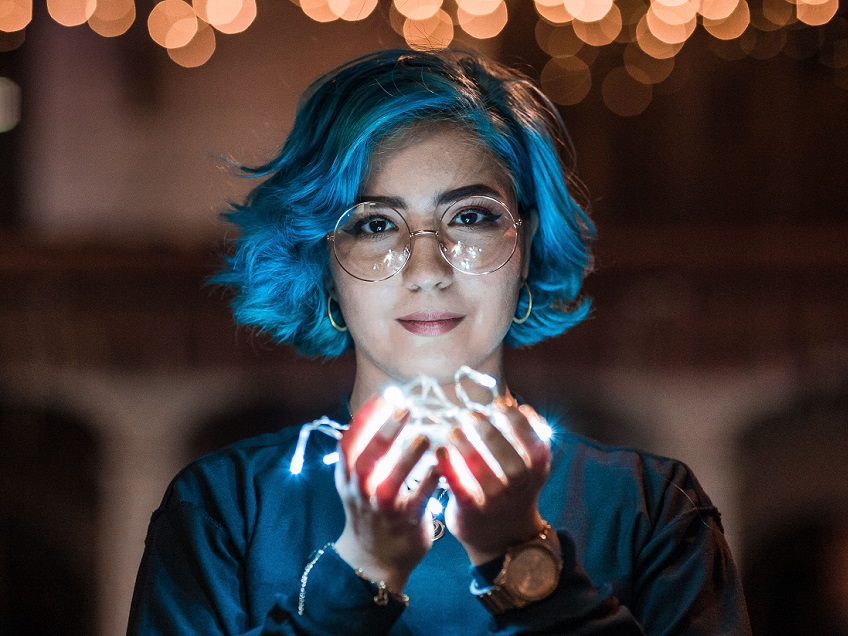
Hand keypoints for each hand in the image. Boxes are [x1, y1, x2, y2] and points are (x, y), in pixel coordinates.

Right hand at [334, 395, 440, 592]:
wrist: (373, 559)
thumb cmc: (370, 510)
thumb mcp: (355, 481)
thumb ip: (363, 450)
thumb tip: (380, 408)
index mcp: (347, 476)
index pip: (349, 441)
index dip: (365, 417)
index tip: (385, 394)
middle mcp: (360, 490)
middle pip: (367, 458)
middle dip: (385, 431)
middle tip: (405, 407)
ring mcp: (381, 508)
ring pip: (390, 481)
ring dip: (407, 457)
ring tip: (425, 436)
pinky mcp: (404, 522)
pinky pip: (417, 500)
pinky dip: (430, 482)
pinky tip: (443, 464)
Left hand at [436, 398, 550, 564]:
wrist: (502, 537)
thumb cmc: (512, 489)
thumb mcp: (528, 465)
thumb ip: (523, 436)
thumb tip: (506, 398)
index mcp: (537, 470)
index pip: (536, 444)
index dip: (521, 422)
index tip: (504, 402)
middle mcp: (520, 487)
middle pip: (513, 462)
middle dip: (492, 434)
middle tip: (472, 414)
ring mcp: (496, 502)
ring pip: (485, 474)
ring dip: (469, 449)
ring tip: (455, 429)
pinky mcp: (471, 512)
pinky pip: (461, 490)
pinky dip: (450, 470)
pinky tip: (440, 451)